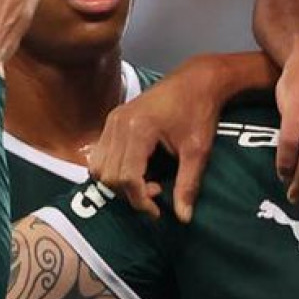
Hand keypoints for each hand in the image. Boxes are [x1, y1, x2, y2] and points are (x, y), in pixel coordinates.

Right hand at [87, 56, 227, 221]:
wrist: (197, 80)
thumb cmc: (199, 111)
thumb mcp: (198, 151)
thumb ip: (188, 185)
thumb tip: (183, 218)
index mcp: (138, 129)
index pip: (126, 177)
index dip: (140, 199)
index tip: (158, 209)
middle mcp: (118, 124)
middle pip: (108, 175)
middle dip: (129, 193)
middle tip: (157, 192)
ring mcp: (113, 120)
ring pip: (99, 167)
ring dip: (118, 183)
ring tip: (146, 182)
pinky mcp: (113, 120)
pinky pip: (101, 154)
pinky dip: (113, 169)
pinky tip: (137, 170)